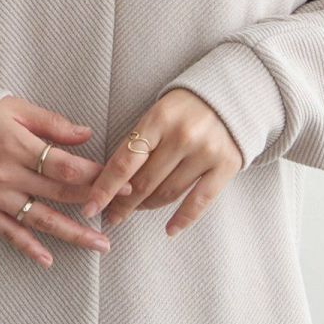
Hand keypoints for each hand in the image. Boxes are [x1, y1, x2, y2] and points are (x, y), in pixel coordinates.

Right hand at [0, 96, 132, 268]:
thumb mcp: (15, 108)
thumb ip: (52, 123)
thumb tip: (87, 134)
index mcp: (17, 145)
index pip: (65, 166)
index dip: (96, 175)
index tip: (122, 181)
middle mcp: (6, 174)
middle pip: (58, 194)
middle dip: (93, 203)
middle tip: (122, 212)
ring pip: (39, 219)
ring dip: (72, 234)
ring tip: (100, 245)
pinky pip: (7, 233)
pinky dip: (27, 248)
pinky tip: (48, 260)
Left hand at [82, 88, 242, 236]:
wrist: (233, 94)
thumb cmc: (186, 107)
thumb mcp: (158, 113)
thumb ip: (138, 142)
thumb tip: (111, 181)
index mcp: (159, 119)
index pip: (124, 162)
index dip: (104, 189)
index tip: (90, 208)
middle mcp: (183, 136)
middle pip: (144, 182)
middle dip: (123, 203)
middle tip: (111, 215)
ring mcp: (206, 151)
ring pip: (167, 193)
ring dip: (147, 207)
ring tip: (136, 210)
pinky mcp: (227, 165)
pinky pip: (200, 201)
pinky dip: (183, 219)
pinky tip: (169, 230)